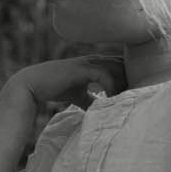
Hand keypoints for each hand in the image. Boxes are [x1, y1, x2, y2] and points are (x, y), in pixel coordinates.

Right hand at [8, 54, 125, 116]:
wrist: (33, 84)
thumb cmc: (54, 87)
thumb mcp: (78, 95)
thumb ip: (90, 100)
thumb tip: (101, 111)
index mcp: (95, 64)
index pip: (121, 66)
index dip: (129, 79)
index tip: (134, 95)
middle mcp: (94, 60)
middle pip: (123, 65)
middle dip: (132, 80)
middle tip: (136, 97)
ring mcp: (88, 62)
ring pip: (117, 69)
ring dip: (124, 84)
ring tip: (127, 100)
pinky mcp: (82, 69)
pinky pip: (104, 76)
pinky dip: (111, 87)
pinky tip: (111, 100)